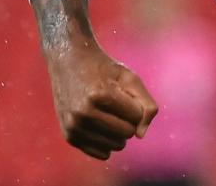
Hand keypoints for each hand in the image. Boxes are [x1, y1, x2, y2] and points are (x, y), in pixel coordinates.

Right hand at [31, 0, 157, 160]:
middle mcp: (84, 113)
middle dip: (128, 120)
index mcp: (100, 95)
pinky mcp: (69, 136)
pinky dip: (107, 143)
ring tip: (108, 113)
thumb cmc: (104, 69)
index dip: (136, 105)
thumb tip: (141, 135)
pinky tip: (102, 126)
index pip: (136, 116)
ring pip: (115, 145)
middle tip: (117, 104)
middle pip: (126, 133)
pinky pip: (100, 153)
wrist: (68, 62)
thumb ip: (146, 104)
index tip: (125, 94)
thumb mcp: (129, 77)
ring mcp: (74, 126)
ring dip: (118, 132)